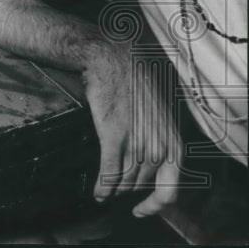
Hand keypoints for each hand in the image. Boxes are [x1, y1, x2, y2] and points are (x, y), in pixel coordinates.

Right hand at [83, 43, 183, 216]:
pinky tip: (97, 192)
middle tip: (116, 189)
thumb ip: (160, 142)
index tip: (141, 210)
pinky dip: (102, 187)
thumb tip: (151, 165)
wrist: (115, 61)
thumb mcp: (161, 116)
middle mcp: (158, 148)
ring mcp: (136, 144)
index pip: (169, 191)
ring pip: (124, 182)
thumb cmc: (137, 84)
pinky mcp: (113, 137)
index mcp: (174, 144)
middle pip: (140, 185)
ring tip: (104, 190)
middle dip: (127, 190)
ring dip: (113, 189)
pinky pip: (108, 173)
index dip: (154, 207)